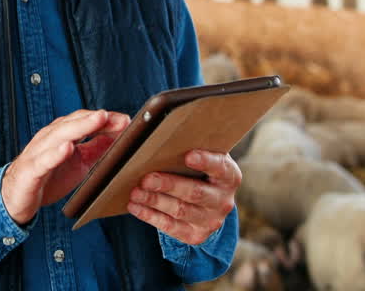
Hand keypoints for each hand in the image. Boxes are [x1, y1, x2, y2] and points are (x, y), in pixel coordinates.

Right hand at [1, 108, 130, 225]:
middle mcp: (50, 138)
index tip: (127, 120)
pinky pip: (44, 160)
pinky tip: (67, 148)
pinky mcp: (31, 170)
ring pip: (60, 135)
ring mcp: (39, 152)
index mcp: (62, 135)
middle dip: (96, 118)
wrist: (15, 197)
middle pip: (73, 122)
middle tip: (117, 117)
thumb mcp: (79, 163)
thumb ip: (97, 149)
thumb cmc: (48, 177)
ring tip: (99, 120)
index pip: (84, 120)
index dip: (105, 119)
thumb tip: (120, 137)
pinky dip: (55, 153)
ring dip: (80, 126)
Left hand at [126, 150, 240, 245]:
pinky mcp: (195, 235)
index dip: (205, 162)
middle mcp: (223, 200)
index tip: (188, 156)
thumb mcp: (201, 156)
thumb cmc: (197, 170)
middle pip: (195, 193)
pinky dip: (150, 216)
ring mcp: (210, 220)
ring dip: (154, 201)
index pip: (220, 167)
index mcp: (229, 176)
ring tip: (135, 192)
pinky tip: (135, 207)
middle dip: (169, 185)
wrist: (206, 205)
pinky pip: (170, 227)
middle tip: (146, 178)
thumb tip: (157, 128)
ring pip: (180, 211)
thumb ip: (187, 145)